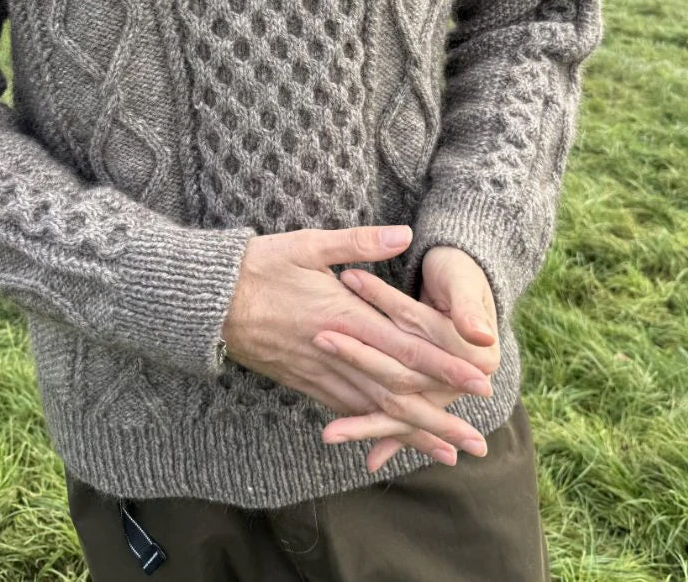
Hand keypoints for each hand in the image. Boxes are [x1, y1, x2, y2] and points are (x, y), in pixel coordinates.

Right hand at [220, 227, 492, 461]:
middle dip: (440, 418)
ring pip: (374, 412)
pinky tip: (391, 440)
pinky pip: (345, 411)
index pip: (406, 349)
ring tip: (446, 453)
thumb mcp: (310, 245)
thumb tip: (406, 233)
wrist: (208, 302)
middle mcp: (337, 355)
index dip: (445, 366)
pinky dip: (374, 429)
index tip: (479, 380)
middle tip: (477, 442)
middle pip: (398, 394)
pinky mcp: (304, 383)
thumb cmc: (260, 266)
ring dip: (412, 434)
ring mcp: (319, 374)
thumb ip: (360, 243)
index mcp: (345, 318)